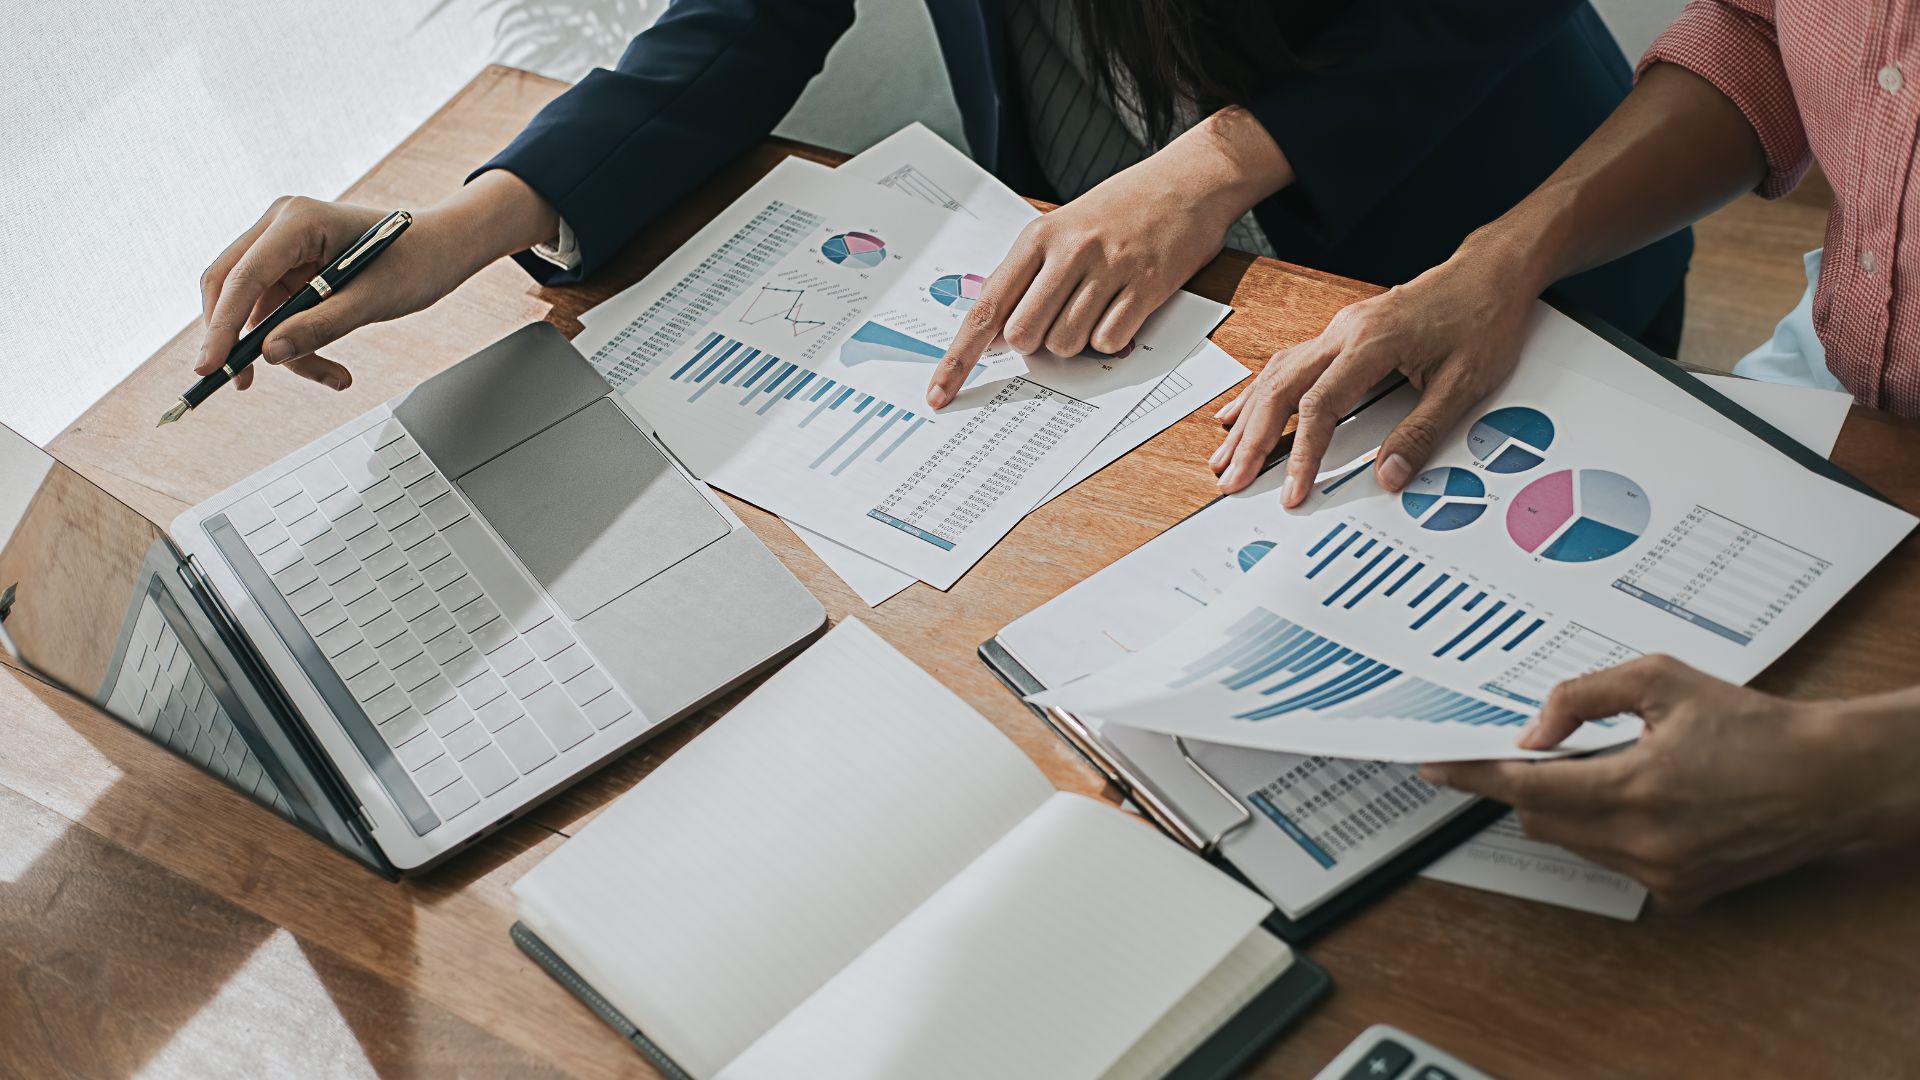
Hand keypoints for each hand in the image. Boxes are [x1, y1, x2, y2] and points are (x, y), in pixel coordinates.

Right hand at [194, 171, 558, 391]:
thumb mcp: (373, 300)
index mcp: (297, 219)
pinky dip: (298, 344)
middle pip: (230, 287)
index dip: (221, 324)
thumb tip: (269, 354)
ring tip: (334, 377)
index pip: (244, 276)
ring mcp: (282, 248)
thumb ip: (321, 326)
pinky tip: (332, 369)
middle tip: (241, 384)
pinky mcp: (291, 270)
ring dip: (283, 350)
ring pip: (256, 310)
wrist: (442, 248)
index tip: (208, 366)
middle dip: (235, 339)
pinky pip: (277, 315)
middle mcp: (280, 226)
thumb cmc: (417, 261)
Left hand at [927, 107, 1291, 408]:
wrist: (1188, 181)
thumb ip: (1027, 276)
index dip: (959, 359)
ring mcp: (1108, 269)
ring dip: (1076, 340)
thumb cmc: (1121, 209)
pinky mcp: (1146, 287)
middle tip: (1058, 318)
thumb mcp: (1063, 227)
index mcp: (1038, 238)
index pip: (985, 310)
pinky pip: (1109, 342)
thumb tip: (997, 334)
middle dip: (1035, 344)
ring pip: (1066, 343)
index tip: (940, 394)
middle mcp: (1069, 252)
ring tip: (1096, 303)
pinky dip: (1110, 338)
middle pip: (1024, 336)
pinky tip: (1121, 307)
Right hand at [1209, 243, 1534, 503]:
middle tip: (1231, 480)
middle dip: (1251, 440)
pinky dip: (1259, 392)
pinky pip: (1287, 364)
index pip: (1320, 406)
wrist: (1490, 274)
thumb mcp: (1464, 384)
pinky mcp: (1342, 334)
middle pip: (1280, 389)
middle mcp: (1344, 333)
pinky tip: (1239, 412)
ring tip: (1224, 456)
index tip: (1293, 491)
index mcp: (1371, 343)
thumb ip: (1422, 432)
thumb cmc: (1481, 319)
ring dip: (1247, 419)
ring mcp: (1339, 331)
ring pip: (1276, 375)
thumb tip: (1388, 475)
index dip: (1302, 454)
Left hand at [1420, 657, 1919, 907]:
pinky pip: (1611, 860)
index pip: (1526, 787)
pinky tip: (1645, 799)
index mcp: (1637, 788)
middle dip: (1525, 784)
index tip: (1433, 766)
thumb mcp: (1662, 681)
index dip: (1473, 775)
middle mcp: (1645, 842)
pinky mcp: (1680, 895)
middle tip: (1533, 749)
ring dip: (1567, 807)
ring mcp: (1662, 876)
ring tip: (1612, 767)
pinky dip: (1605, 830)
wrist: (1829, 781)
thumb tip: (1532, 732)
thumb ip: (1584, 697)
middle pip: (1539, 819)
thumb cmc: (1752, 725)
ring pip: (1572, 842)